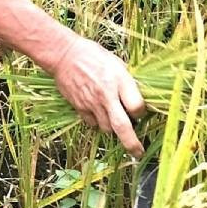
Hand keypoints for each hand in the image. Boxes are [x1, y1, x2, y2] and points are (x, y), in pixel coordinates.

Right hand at [43, 34, 145, 156]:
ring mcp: (92, 103)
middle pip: (122, 126)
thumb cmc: (93, 55)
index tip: (140, 112)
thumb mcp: (117, 63)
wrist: (65, 55)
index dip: (141, 113)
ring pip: (107, 128)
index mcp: (119, 80)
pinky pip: (92, 124)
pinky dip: (98, 123)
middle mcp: (107, 95)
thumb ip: (127, 83)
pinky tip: (99, 112)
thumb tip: (137, 99)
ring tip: (114, 119)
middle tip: (138, 152)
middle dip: (132, 143)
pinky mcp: (80, 107)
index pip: (137, 107)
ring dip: (113, 129)